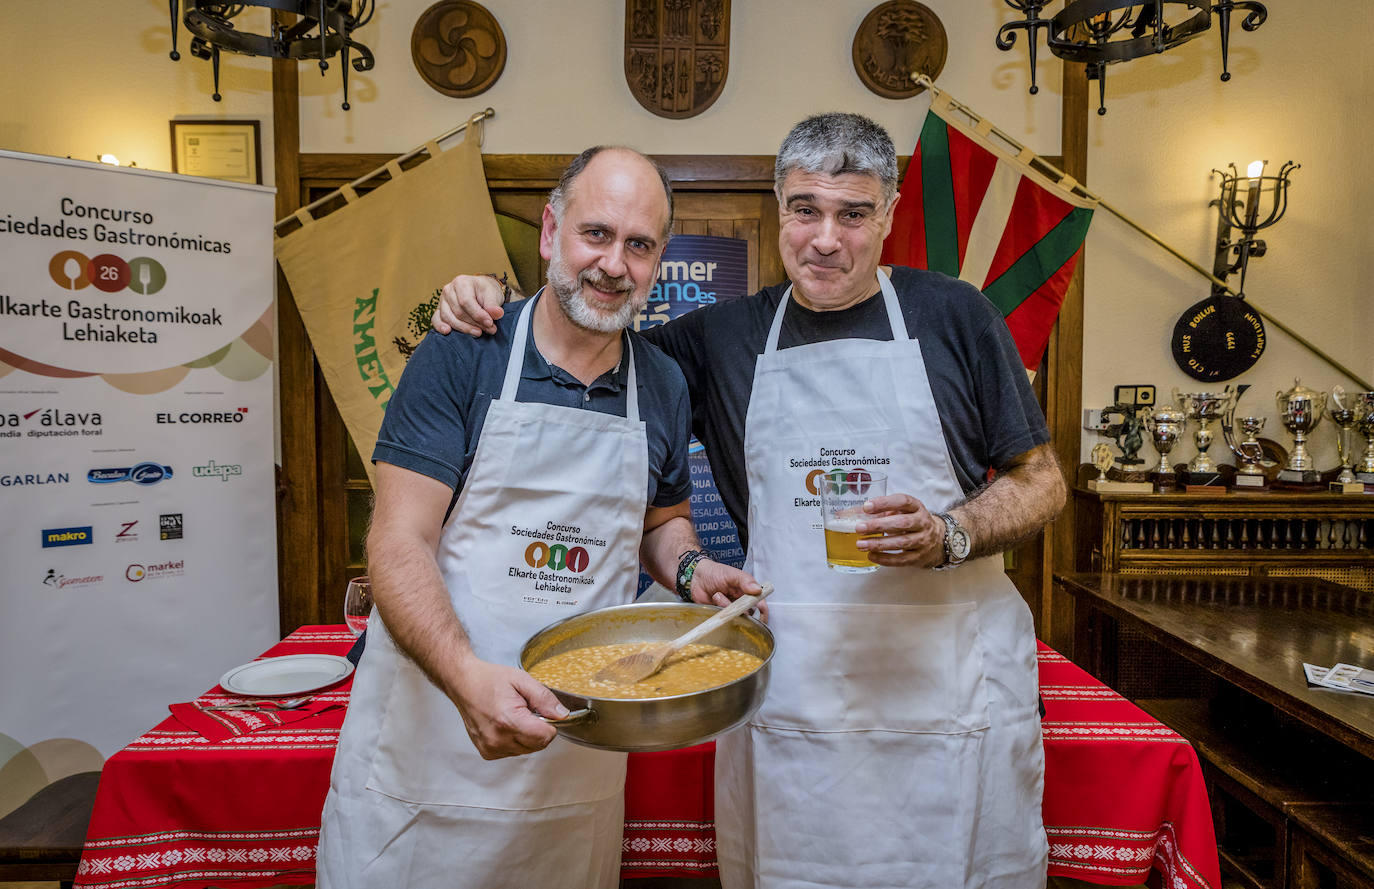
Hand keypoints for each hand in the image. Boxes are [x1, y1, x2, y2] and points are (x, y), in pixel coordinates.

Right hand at [433, 274, 507, 335]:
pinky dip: (440, 326)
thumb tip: (497, 314)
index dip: (478, 315)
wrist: (481, 292)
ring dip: (464, 328)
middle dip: (474, 323)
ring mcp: (442, 300)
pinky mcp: (439, 310)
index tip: (490, 323)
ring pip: (448, 318)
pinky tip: (448, 332)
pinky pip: (436, 319)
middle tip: (489, 329)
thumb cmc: (486, 292)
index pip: (466, 302)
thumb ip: (494, 305)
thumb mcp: (493, 295)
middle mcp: (448, 290)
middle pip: (458, 312)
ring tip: (478, 333)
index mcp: (461, 282)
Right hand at [449, 656, 566, 759]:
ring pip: (526, 750)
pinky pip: (513, 752)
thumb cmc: (489, 679)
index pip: (545, 737)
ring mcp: (491, 748)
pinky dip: (514, 740)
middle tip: (525, 710)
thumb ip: (544, 698)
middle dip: (538, 729)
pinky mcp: (487, 752)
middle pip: (538, 745)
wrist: (463, 683)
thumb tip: (562, 714)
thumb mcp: (522, 680)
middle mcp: (498, 739)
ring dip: (526, 735)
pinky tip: (505, 724)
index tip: (542, 712)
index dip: (550, 724)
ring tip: (513, 716)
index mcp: (508, 720)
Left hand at [687, 559, 768, 621]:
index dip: (763, 611)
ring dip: (725, 605)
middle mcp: (741, 602)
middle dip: (738, 607)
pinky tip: (713, 600)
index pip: (761, 604)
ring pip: (734, 616)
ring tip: (717, 594)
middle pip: (747, 613)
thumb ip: (746, 581)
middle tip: (728, 595)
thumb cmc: (715, 573)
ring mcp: (730, 610)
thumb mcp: (732, 574)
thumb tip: (758, 589)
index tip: (761, 614)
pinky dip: (718, 610)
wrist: (696, 577)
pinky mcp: (720, 615)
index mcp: (748, 592)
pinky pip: (722, 619)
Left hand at [853, 493, 945, 568]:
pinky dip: (885, 559)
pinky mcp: (919, 557)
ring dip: (879, 544)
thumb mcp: (902, 511)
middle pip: (902, 523)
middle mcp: (922, 522)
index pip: (903, 501)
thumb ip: (881, 510)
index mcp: (916, 507)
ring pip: (901, 543)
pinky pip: (902, 559)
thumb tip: (849, 513)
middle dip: (878, 525)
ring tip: (861, 544)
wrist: (938, 539)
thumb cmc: (912, 522)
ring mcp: (922, 541)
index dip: (884, 503)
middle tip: (859, 527)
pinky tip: (871, 555)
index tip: (866, 506)